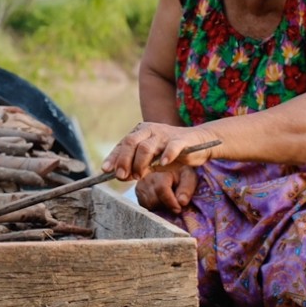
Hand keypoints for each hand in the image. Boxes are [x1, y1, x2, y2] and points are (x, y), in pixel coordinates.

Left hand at [101, 122, 216, 180]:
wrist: (199, 143)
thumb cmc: (171, 152)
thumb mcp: (151, 160)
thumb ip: (136, 166)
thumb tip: (120, 176)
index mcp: (141, 132)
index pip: (123, 143)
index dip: (113, 157)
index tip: (106, 170)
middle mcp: (150, 130)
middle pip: (131, 142)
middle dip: (123, 160)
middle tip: (121, 176)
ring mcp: (165, 134)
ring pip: (146, 147)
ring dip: (140, 163)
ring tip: (139, 176)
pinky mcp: (181, 140)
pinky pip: (171, 147)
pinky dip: (166, 155)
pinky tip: (162, 164)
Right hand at [135, 166, 198, 212]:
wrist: (172, 174)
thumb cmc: (181, 176)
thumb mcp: (189, 177)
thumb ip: (187, 188)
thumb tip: (181, 202)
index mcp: (160, 171)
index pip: (161, 189)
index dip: (171, 201)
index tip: (179, 209)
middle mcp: (146, 178)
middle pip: (153, 200)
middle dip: (166, 205)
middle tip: (175, 204)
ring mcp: (140, 186)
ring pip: (148, 204)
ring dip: (161, 207)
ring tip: (168, 202)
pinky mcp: (138, 195)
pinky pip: (145, 207)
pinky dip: (155, 208)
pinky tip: (161, 203)